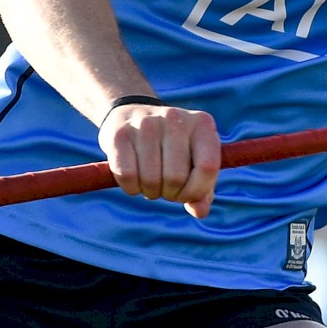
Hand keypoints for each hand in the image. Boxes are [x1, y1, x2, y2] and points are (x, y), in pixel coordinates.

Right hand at [98, 102, 220, 217]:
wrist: (132, 116)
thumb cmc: (172, 148)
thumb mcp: (193, 163)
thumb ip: (202, 190)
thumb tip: (200, 211)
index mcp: (202, 124)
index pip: (207, 167)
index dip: (196, 191)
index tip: (186, 196)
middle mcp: (175, 118)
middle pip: (176, 177)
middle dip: (170, 194)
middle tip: (165, 188)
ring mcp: (146, 123)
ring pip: (150, 179)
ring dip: (150, 192)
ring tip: (151, 182)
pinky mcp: (120, 134)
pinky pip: (127, 176)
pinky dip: (131, 188)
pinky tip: (134, 180)